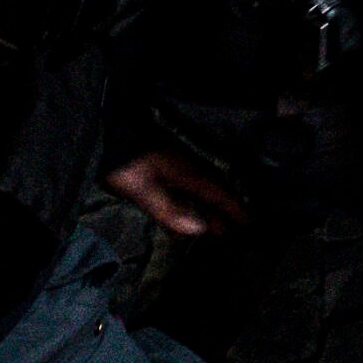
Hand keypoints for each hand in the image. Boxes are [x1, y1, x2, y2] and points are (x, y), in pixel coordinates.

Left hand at [103, 149, 247, 238]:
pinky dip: (191, 206)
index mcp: (190, 174)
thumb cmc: (127, 161)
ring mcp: (178, 168)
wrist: (111, 130)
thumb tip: (199, 229)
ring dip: (209, 211)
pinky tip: (182, 218)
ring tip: (215, 229)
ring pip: (201, 193)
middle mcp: (189, 171)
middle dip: (226, 213)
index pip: (222, 194)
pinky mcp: (165, 169)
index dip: (236, 210)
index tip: (250, 225)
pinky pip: (186, 191)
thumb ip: (170, 210)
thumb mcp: (144, 189)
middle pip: (215, 194)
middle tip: (237, 232)